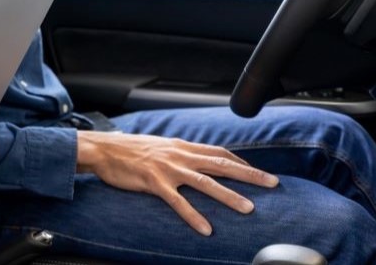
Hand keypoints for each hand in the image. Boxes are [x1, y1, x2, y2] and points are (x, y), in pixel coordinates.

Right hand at [76, 131, 277, 235]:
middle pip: (221, 164)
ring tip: (249, 209)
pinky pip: (178, 201)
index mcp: (182, 146)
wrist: (102, 148)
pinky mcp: (154, 182)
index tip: (260, 173)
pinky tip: (206, 229)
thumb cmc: (128, 150)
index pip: (219, 152)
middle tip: (273, 184)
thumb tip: (194, 161)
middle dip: (250, 175)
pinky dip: (193, 216)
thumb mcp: (159, 146)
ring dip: (229, 196)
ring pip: (206, 182)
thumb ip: (178, 153)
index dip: (241, 163)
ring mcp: (168, 168)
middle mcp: (180, 155)